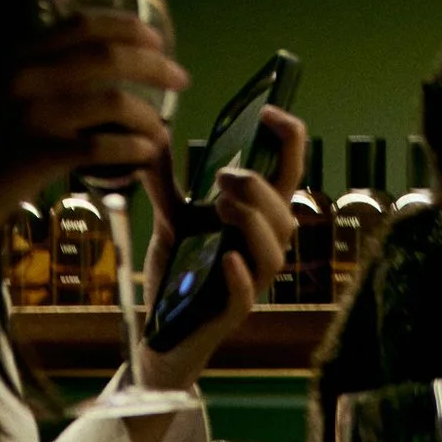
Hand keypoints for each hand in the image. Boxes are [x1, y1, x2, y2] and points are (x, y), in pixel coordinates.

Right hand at [0, 11, 185, 225]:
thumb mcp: (3, 93)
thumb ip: (41, 72)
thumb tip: (98, 62)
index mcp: (19, 56)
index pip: (83, 25)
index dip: (127, 26)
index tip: (157, 39)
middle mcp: (27, 76)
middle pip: (109, 56)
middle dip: (154, 65)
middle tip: (180, 80)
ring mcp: (34, 115)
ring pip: (114, 102)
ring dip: (148, 116)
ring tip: (161, 131)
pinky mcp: (41, 154)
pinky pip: (104, 145)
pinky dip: (133, 147)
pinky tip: (145, 153)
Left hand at [132, 104, 306, 392]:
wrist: (158, 330)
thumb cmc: (178, 272)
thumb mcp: (171, 218)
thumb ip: (165, 181)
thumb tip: (152, 135)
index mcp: (255, 219)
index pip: (288, 174)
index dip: (289, 140)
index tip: (269, 111)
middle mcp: (260, 248)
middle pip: (284, 213)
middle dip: (258, 187)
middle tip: (221, 176)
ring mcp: (249, 282)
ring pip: (274, 252)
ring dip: (253, 222)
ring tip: (221, 204)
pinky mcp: (228, 313)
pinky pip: (246, 296)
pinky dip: (241, 276)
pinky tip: (227, 258)